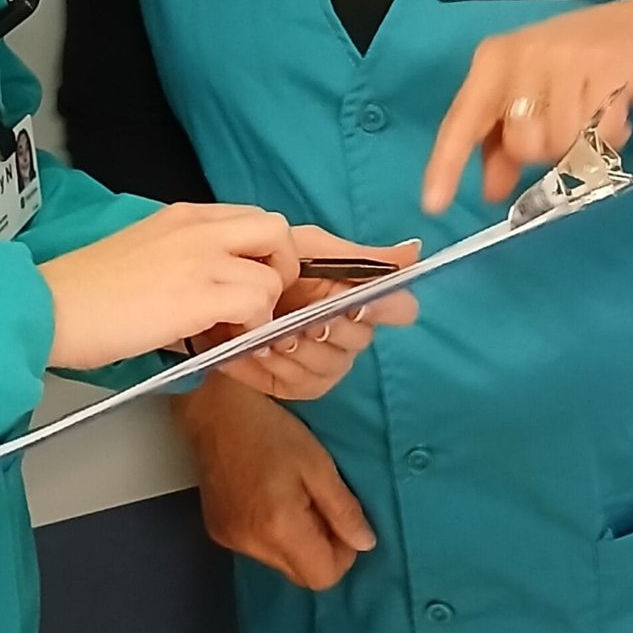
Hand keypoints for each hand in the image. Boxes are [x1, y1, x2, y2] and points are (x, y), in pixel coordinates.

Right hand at [39, 202, 296, 369]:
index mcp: (182, 216)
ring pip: (274, 269)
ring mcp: (201, 256)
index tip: (262, 280)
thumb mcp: (143, 255)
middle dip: (282, 266)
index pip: (252, 217)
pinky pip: (258, 302)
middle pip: (276, 229)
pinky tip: (226, 341)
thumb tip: (212, 292)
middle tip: (259, 302)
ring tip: (237, 330)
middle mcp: (198, 226)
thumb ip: (183, 261)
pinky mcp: (200, 293)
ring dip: (266, 306)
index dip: (268, 251)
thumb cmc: (84, 292)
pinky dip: (254, 327)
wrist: (51, 306)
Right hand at [175, 379, 373, 590]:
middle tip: (316, 502)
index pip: (323, 577)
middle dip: (319, 547)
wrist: (213, 407)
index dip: (342, 553)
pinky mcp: (217, 531)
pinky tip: (266, 497)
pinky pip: (257, 548)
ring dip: (295, 540)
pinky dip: (270, 533)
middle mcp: (251, 545)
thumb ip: (343, 509)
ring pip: (279, 562)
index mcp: (279, 528)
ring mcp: (230, 540)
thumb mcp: (318, 463)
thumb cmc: (269, 428)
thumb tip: (365, 543)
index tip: (339, 517)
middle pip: (300, 574)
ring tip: (290, 494)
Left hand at [197, 229, 419, 401]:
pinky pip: (301, 384)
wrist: (218, 287)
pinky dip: (276, 367)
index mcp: (357, 296)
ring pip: (330, 364)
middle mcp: (349, 333)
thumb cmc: (266, 262)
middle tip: (300, 314)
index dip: (381, 307)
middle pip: (359, 339)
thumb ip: (361, 255)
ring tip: (268, 330)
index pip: (398, 309)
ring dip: (298, 347)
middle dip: (328, 325)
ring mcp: (325, 362)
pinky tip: (255, 350)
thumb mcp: (309, 247)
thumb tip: (414, 251)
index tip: (353, 300)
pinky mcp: (296, 385)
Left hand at [421, 0, 632, 213]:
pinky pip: (601, 132)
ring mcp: (566, 58)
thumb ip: (503, 141)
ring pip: (560, 142)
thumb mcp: (529, 94)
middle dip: (543, 150)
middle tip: (563, 123)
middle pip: (520, 145)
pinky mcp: (609, 67)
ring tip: (590, 112)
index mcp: (493, 60)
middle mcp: (523, 54)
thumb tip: (491, 191)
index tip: (434, 205)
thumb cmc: (574, 64)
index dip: (447, 164)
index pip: (463, 120)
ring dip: (580, 142)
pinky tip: (613, 108)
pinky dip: (610, 134)